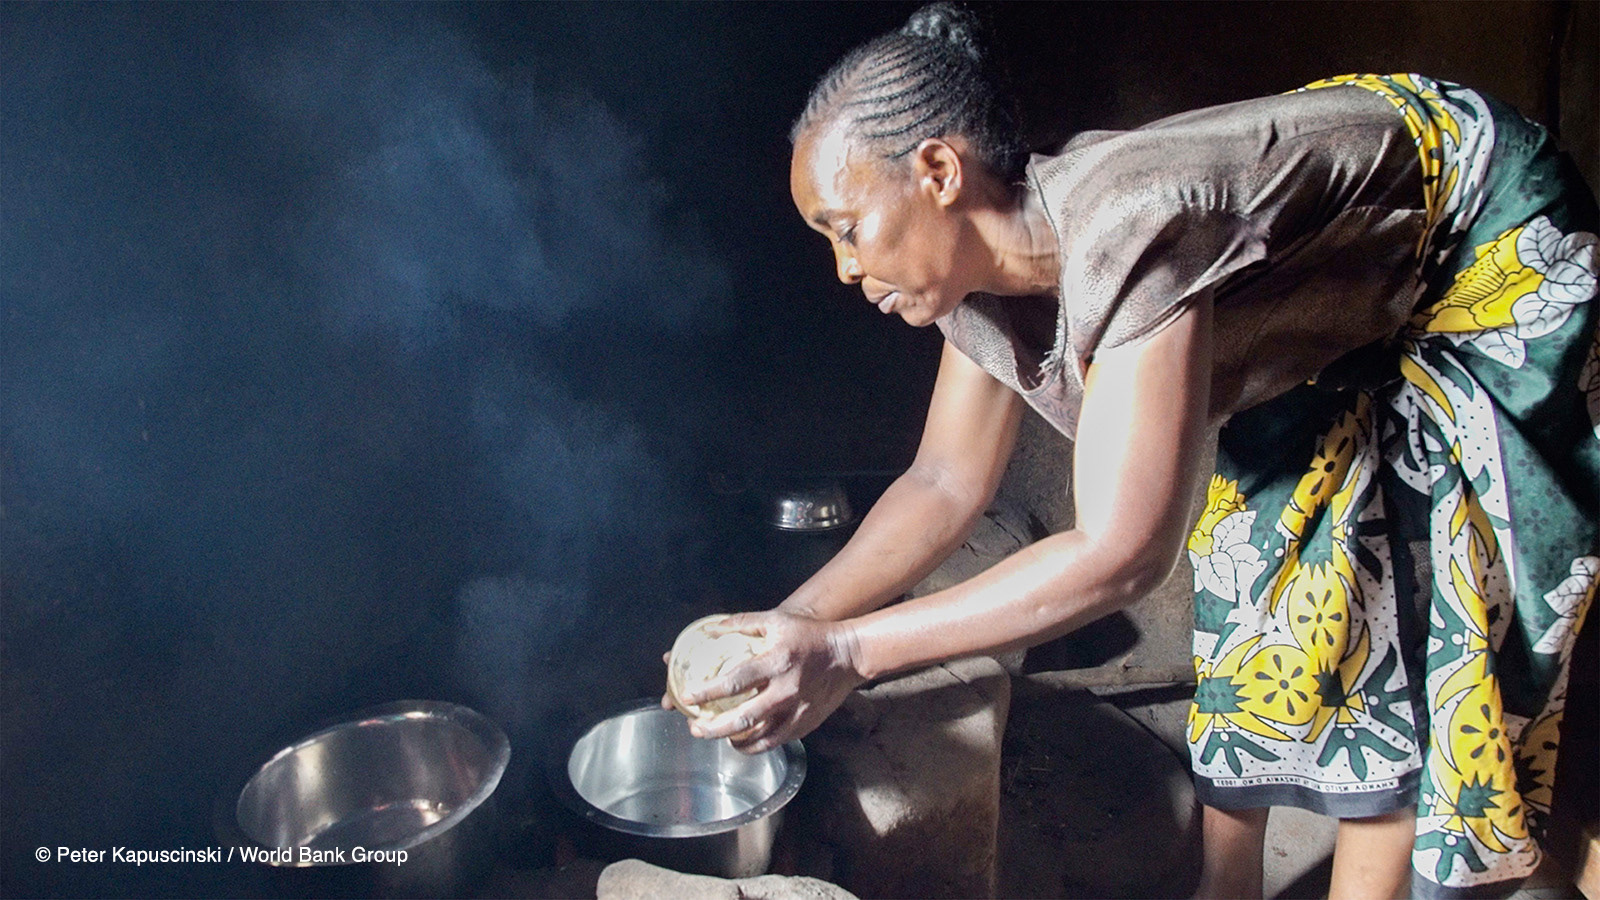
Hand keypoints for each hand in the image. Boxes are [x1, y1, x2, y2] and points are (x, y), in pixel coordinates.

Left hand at [678, 610, 865, 753]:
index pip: (734, 682)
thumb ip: (743, 624)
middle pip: (742, 718)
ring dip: (733, 741)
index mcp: (776, 662)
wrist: (849, 654)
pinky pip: (777, 741)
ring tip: (717, 737)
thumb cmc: (811, 635)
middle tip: (695, 727)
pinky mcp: (806, 723)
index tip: (688, 697)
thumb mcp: (777, 621)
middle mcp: (785, 690)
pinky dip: (757, 745)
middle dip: (713, 727)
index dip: (707, 692)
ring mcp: (797, 710)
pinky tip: (744, 741)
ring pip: (759, 738)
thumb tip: (711, 629)